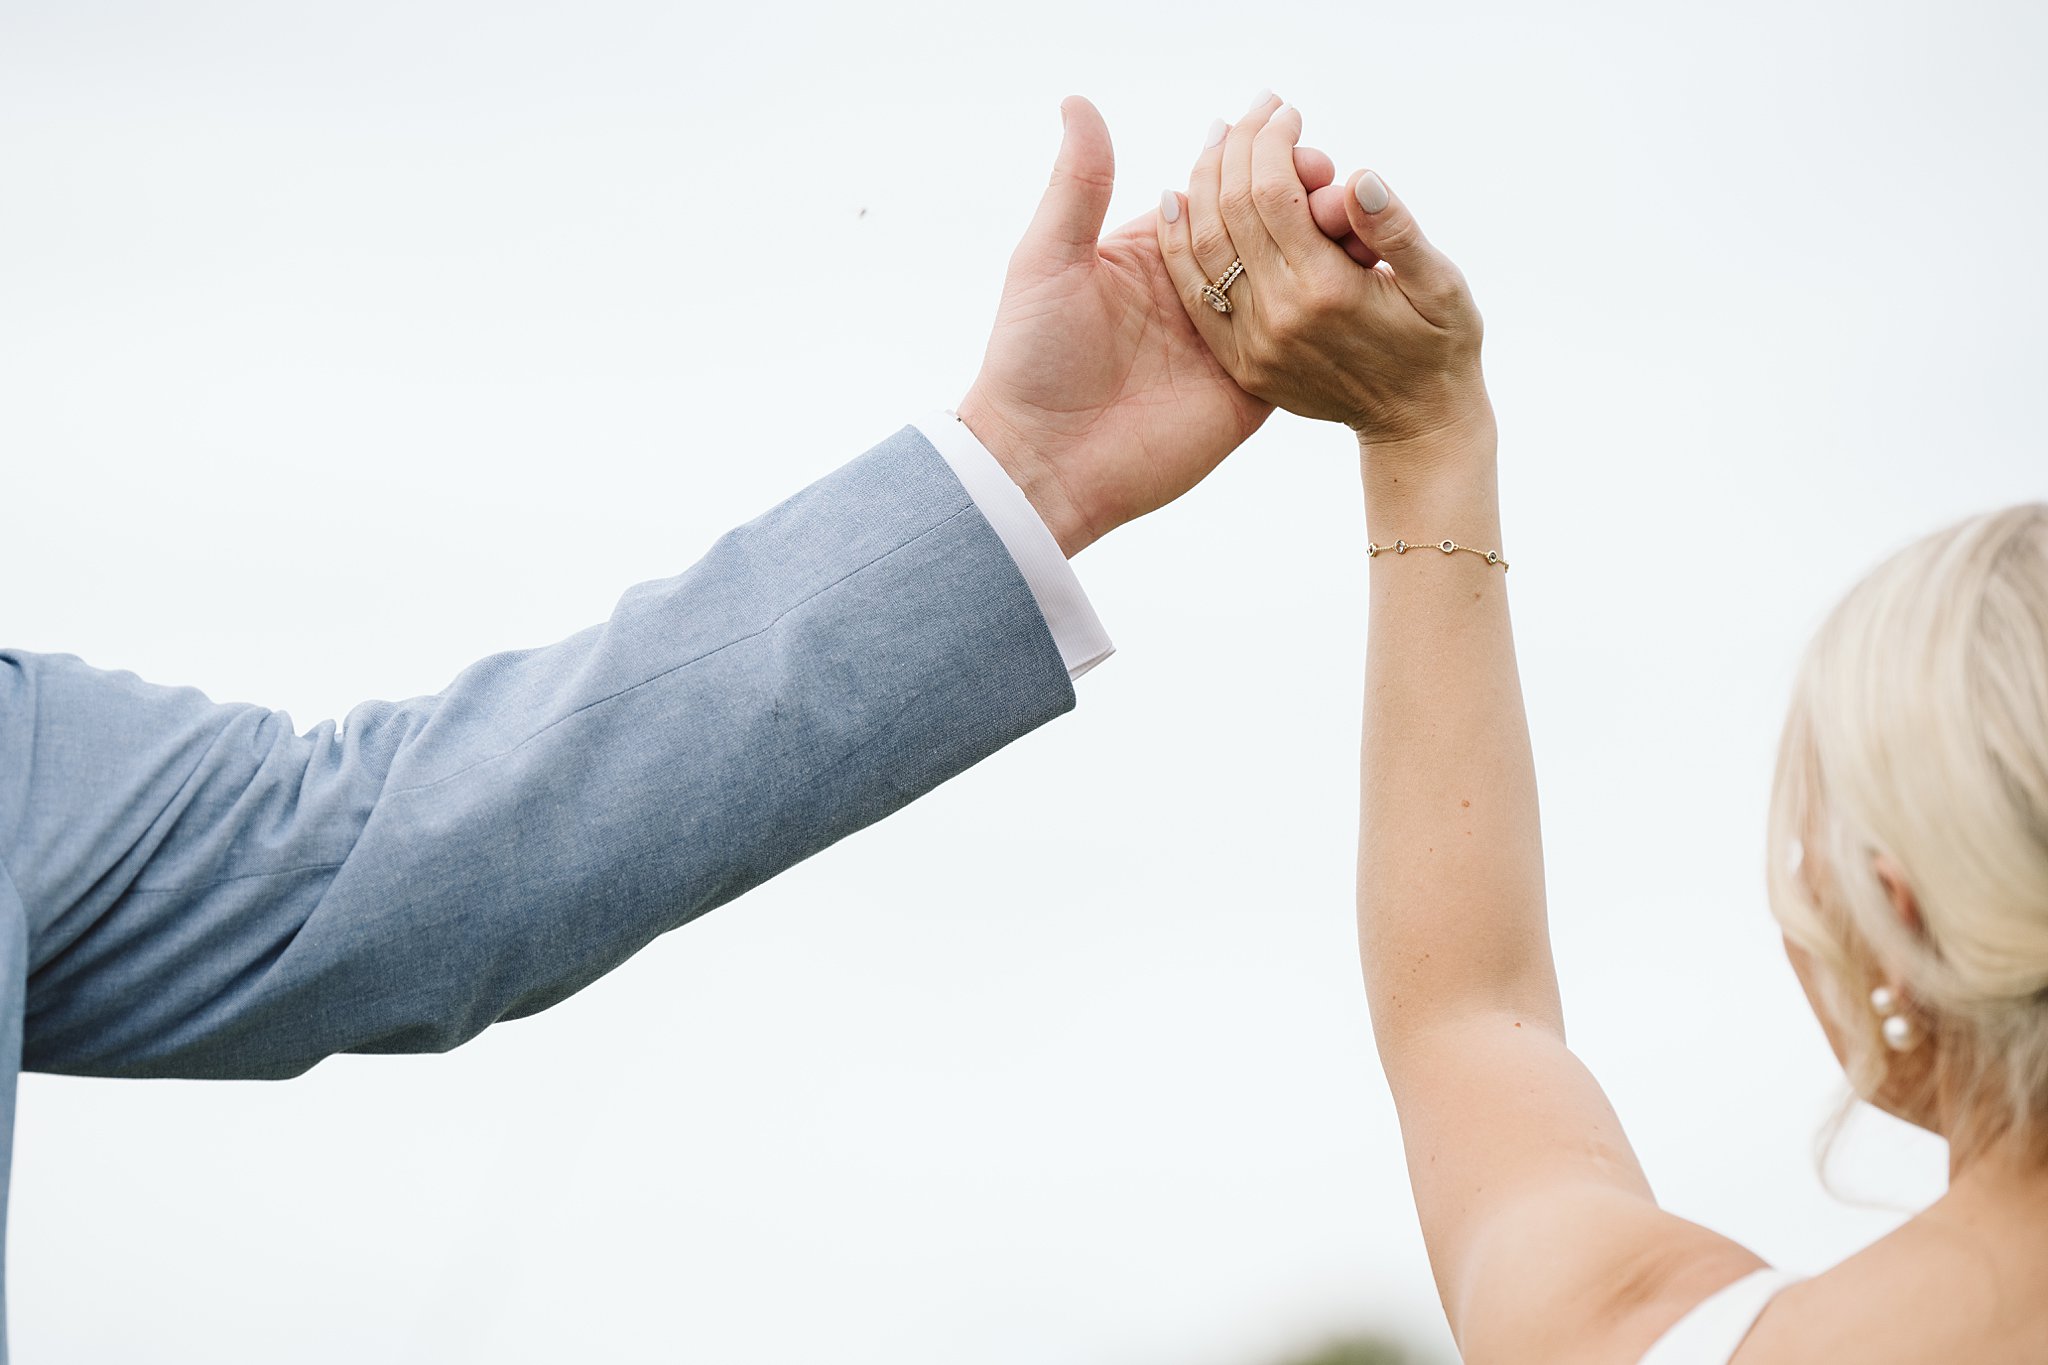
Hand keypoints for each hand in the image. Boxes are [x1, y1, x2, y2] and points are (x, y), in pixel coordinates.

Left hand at [958, 97, 1346, 556]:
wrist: (1046, 465)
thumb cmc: (1031, 359)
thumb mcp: (1048, 260)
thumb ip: (1078, 184)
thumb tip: (1078, 100)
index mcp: (1151, 252)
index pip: (1215, 190)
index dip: (1251, 158)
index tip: (1285, 122)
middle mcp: (1194, 289)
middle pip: (1260, 226)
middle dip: (1295, 189)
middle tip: (1325, 165)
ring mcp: (1227, 336)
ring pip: (1288, 274)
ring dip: (1322, 237)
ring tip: (1349, 205)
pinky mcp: (1251, 384)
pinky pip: (1298, 336)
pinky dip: (1330, 301)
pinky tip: (1363, 265)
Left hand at [1155, 97, 1493, 459]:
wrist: (1416, 426)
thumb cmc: (1440, 346)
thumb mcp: (1441, 286)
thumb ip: (1396, 231)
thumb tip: (1358, 177)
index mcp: (1326, 293)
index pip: (1273, 194)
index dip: (1271, 142)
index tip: (1285, 112)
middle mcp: (1278, 319)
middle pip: (1231, 212)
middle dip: (1237, 148)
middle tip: (1252, 111)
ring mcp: (1252, 345)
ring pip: (1203, 248)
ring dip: (1202, 184)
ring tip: (1217, 139)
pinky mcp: (1241, 363)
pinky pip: (1195, 294)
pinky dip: (1178, 244)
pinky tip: (1177, 201)